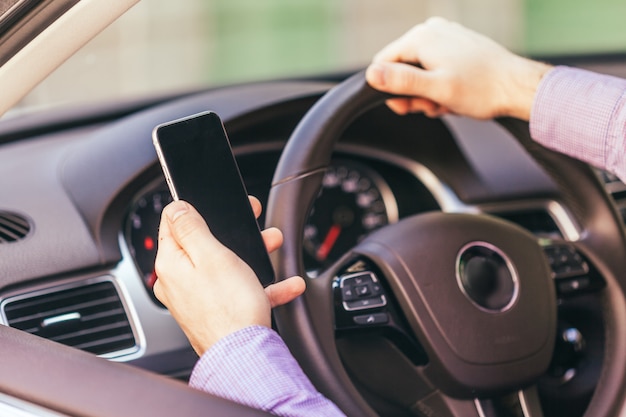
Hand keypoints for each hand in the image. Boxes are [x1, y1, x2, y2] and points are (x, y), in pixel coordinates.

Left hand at [153, 197, 304, 355]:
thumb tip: (174, 207)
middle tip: (252, 221)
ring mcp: (196, 299)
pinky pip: (237, 291)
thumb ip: (191, 227)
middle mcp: (178, 282)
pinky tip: (283, 284)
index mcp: (171, 264)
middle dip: (232, 232)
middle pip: (203, 244)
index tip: (215, 203)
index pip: (172, 224)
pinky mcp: (215, 312)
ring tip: (272, 245)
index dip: (195, 208)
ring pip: (223, 266)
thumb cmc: (228, 308)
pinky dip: (259, 284)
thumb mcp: (211, 254)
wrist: (244, 355)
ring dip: (250, 256)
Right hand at [365, 17, 551, 120]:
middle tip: (431, 106)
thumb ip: (401, 81)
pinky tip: (454, 95)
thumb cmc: (482, 89)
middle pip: (402, 67)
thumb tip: (371, 74)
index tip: (407, 107)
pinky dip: (440, 84)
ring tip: (447, 102)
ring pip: (419, 70)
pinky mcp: (458, 44)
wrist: (518, 86)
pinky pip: (435, 66)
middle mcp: (432, 30)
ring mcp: (446, 35)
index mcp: (422, 37)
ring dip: (427, 91)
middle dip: (412, 92)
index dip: (390, 90)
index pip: (383, 63)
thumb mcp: (436, 89)